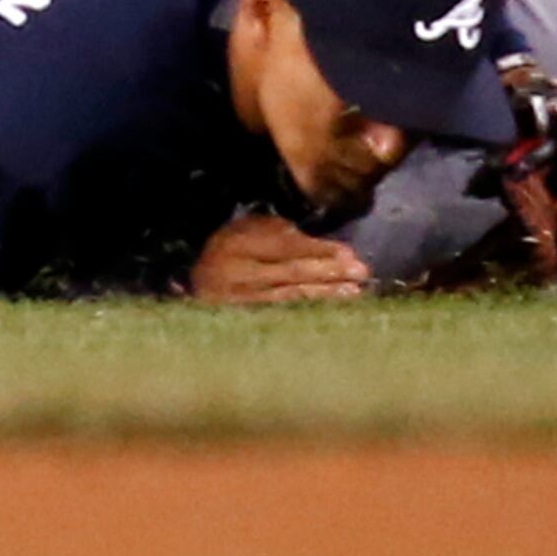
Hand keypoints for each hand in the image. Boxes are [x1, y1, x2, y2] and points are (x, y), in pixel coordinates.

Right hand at [187, 211, 371, 304]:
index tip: (351, 254)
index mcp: (236, 245)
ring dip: (325, 296)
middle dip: (329, 273)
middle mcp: (233, 275)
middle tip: (361, 273)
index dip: (319, 251)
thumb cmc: (232, 249)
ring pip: (287, 300)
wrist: (195, 281)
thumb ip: (283, 236)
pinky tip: (331, 314)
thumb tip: (327, 253)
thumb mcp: (250, 230)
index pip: (285, 249)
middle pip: (289, 275)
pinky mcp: (240, 325)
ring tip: (353, 293)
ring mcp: (235, 304)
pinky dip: (308, 315)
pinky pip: (280, 320)